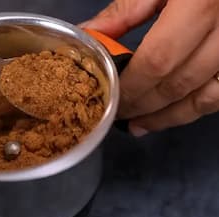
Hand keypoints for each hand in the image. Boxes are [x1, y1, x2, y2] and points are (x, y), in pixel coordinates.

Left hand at [82, 0, 218, 136]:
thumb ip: (126, 11)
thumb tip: (89, 35)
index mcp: (200, 5)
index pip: (159, 60)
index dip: (132, 86)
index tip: (111, 98)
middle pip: (180, 83)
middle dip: (144, 105)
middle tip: (119, 115)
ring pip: (207, 97)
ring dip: (171, 117)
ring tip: (140, 126)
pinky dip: (197, 107)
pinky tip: (174, 113)